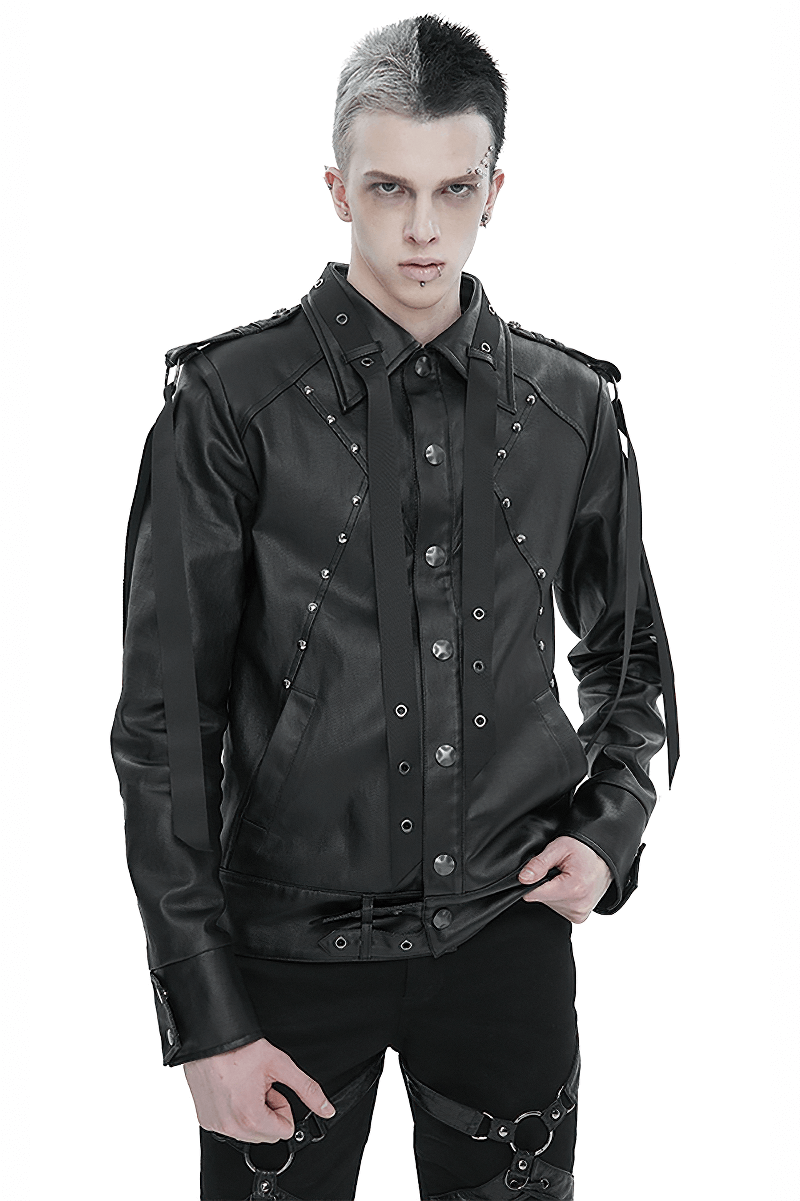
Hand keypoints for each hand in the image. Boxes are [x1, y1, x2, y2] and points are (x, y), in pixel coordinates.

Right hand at [183, 1036, 335, 1143]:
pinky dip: (236, 1112)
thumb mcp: (280, 1064)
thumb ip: (307, 1089)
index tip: (273, 1088)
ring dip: (253, 1112)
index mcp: (250, 1118)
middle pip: (267, 1134)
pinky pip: (230, 1127)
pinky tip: (233, 1089)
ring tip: (245, 1085)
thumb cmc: (239, 1048)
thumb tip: (327, 1109)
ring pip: (249, 1133)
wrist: (209, 1038)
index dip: (283, 1106)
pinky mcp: (206, 1120)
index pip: (285, 1131)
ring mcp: (216, 1125)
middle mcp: (231, 1127)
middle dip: (269, 1111)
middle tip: (260, 1085)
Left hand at [518, 835, 611, 922]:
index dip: (530, 881)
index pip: (533, 894)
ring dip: (553, 891)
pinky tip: (570, 887)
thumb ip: (539, 863)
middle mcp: (577, 906)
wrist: (607, 857)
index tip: (539, 871)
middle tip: (559, 871)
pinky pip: (559, 908)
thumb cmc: (586, 850)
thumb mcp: (560, 848)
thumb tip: (523, 878)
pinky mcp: (579, 917)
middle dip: (544, 884)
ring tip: (567, 877)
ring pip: (549, 904)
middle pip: (541, 899)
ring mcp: (579, 913)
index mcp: (572, 889)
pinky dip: (560, 897)